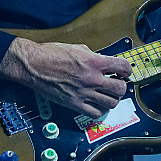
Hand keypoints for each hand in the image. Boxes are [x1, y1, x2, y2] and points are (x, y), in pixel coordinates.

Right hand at [0, 37, 132, 117]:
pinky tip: (97, 104)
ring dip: (112, 99)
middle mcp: (92, 78)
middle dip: (121, 86)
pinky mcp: (74, 104)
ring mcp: (84, 93)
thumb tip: (105, 63)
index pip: (123, 67)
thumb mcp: (78, 48)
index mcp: (94, 62)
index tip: (125, 72)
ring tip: (107, 95)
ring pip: (111, 103)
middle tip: (117, 84)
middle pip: (120, 88)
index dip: (127, 70)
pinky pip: (95, 113)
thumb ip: (94, 56)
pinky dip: (100, 110)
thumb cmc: (52, 54)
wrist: (34, 65)